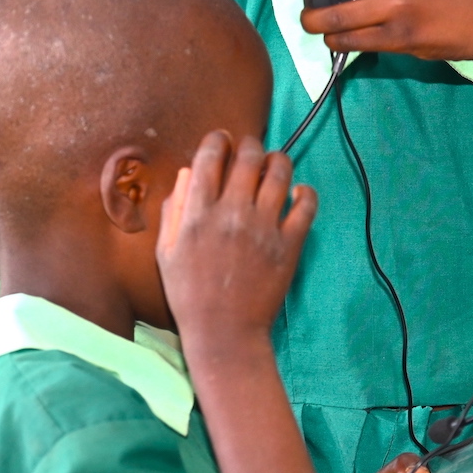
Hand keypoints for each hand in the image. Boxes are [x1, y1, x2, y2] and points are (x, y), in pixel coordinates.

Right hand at [156, 131, 315, 359]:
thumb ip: (174, 209)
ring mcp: (264, 227)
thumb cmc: (189, 294)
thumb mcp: (166, 251)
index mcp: (198, 213)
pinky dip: (306, 192)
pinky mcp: (289, 244)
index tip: (222, 140)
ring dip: (278, 160)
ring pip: (279, 172)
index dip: (218, 140)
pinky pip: (306, 205)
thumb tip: (187, 173)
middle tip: (250, 150)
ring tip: (274, 164)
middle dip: (249, 145)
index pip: (210, 156)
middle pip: (248, 156)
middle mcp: (232, 213)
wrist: (223, 333)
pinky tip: (299, 192)